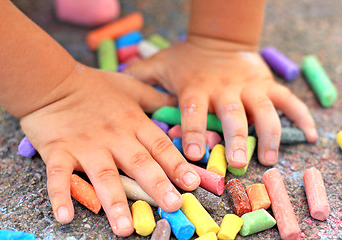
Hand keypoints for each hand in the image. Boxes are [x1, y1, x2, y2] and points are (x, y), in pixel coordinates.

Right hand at [20, 63, 199, 236]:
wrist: (53, 82)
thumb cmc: (95, 85)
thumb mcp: (131, 87)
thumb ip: (155, 98)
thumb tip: (178, 103)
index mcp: (132, 122)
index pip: (159, 147)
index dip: (177, 165)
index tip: (192, 183)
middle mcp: (114, 137)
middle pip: (139, 164)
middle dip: (157, 186)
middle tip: (172, 206)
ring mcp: (86, 146)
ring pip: (104, 176)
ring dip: (115, 202)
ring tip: (125, 228)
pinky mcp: (59, 151)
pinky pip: (59, 176)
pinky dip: (61, 195)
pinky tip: (64, 216)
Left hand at [126, 35, 317, 166]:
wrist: (217, 40)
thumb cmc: (186, 60)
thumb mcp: (161, 64)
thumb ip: (140, 77)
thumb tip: (114, 85)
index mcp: (196, 87)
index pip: (193, 109)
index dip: (193, 130)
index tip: (193, 154)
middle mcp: (224, 88)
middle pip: (232, 113)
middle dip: (236, 138)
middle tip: (237, 163)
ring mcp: (250, 86)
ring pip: (264, 110)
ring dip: (269, 134)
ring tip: (269, 159)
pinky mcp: (267, 85)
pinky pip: (288, 101)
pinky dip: (301, 117)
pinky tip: (310, 135)